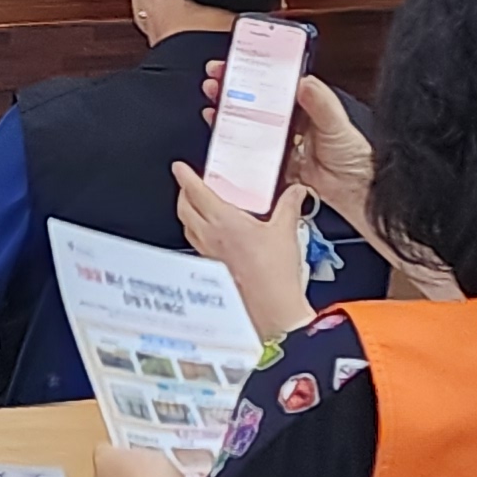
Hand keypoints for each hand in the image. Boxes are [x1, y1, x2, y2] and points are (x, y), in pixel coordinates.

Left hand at [173, 157, 316, 342]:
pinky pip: (197, 244)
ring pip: (187, 227)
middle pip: (184, 208)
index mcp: (224, 221)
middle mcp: (210, 236)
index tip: (179, 168)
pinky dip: (199, 233)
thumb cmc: (274, 274)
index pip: (196, 192)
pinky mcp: (213, 268)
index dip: (185, 176)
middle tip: (188, 185)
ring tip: (199, 207)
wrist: (271, 309)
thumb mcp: (286, 231)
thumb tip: (296, 191)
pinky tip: (213, 235)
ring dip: (188, 213)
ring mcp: (209, 254)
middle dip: (183, 193)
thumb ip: (290, 205)